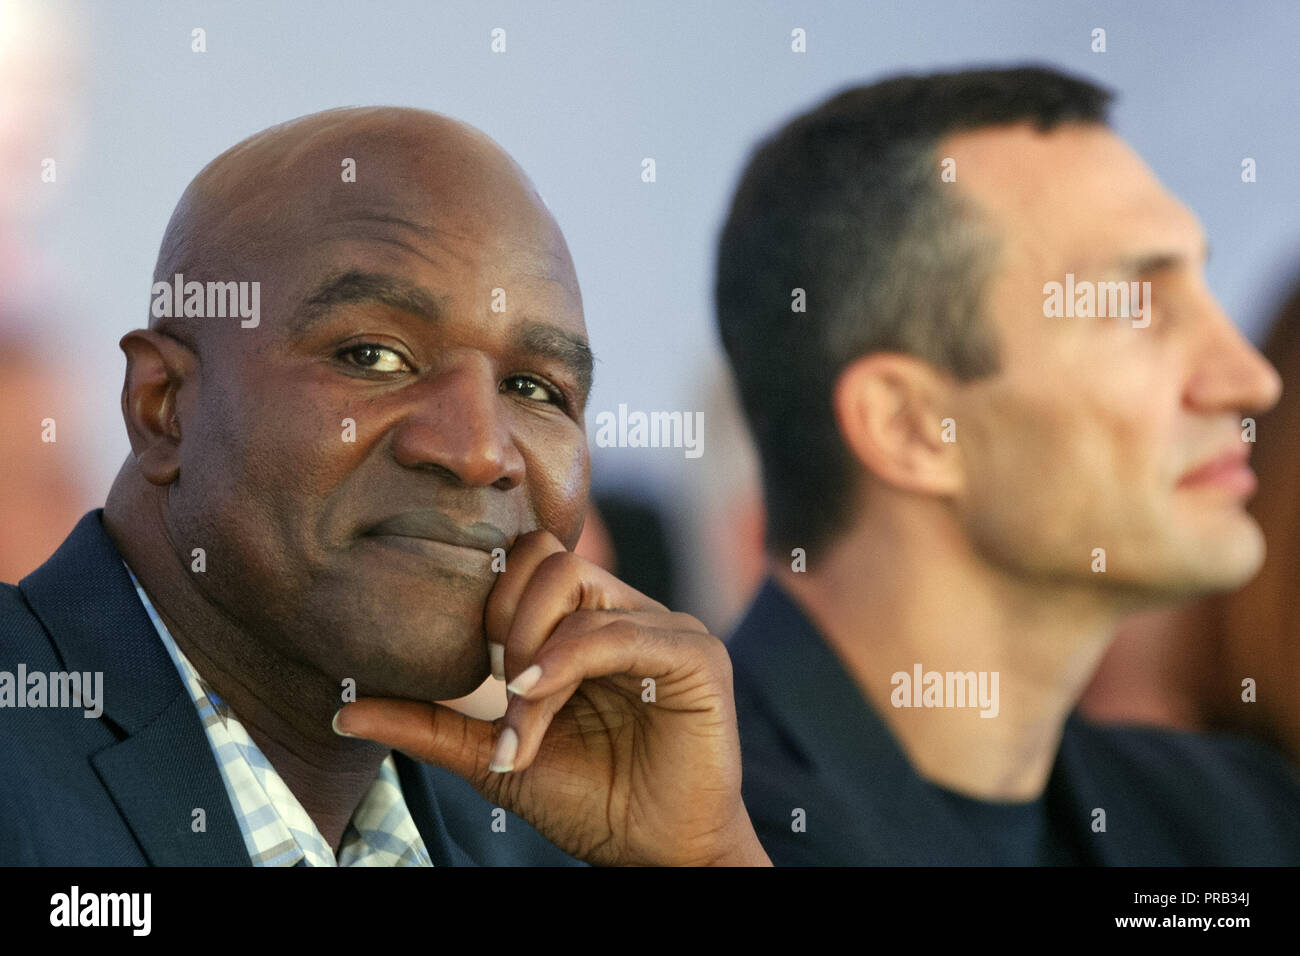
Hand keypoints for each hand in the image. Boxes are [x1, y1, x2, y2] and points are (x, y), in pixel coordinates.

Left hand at [334, 529, 769, 865]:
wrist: (657, 856)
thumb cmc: (593, 802)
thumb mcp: (498, 757)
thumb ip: (433, 724)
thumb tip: (343, 709)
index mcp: (591, 623)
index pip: (531, 559)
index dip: (492, 600)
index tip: (480, 670)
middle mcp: (630, 612)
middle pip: (549, 558)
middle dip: (507, 621)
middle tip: (501, 688)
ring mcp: (667, 628)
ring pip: (576, 591)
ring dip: (531, 658)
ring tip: (524, 719)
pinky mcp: (697, 656)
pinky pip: (620, 632)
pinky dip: (567, 661)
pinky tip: (536, 697)